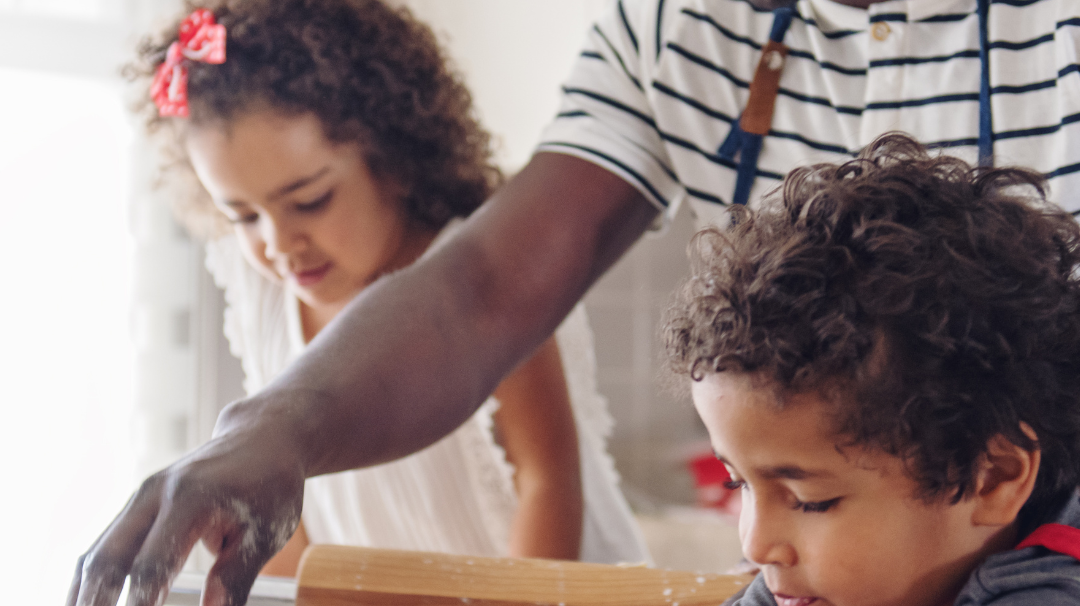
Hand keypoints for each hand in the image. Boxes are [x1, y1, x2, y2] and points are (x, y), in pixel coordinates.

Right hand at [67, 400, 305, 605]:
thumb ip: (236, 576)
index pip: (152, 565)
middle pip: (108, 559)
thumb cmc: (269, 487)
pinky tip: (87, 603)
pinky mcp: (137, 505)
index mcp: (190, 499)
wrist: (261, 439)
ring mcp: (141, 497)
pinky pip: (104, 546)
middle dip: (95, 602)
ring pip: (97, 553)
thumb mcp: (266, 531)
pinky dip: (92, 579)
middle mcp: (155, 495)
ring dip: (84, 595)